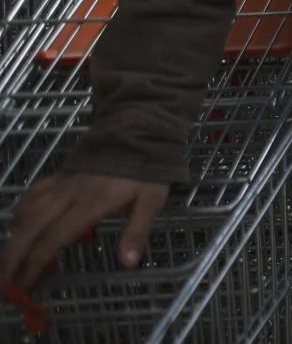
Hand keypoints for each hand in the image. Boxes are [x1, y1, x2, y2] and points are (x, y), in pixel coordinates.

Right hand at [1, 173, 169, 288]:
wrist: (139, 131)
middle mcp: (69, 194)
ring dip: (13, 238)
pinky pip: (32, 193)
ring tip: (7, 262)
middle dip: (13, 256)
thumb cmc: (146, 170)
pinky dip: (21, 211)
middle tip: (4, 283)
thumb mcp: (151, 200)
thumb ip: (137, 231)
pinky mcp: (60, 175)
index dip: (36, 262)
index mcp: (91, 203)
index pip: (56, 237)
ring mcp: (62, 183)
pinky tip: (17, 225)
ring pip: (27, 211)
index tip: (25, 285)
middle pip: (32, 227)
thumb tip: (127, 263)